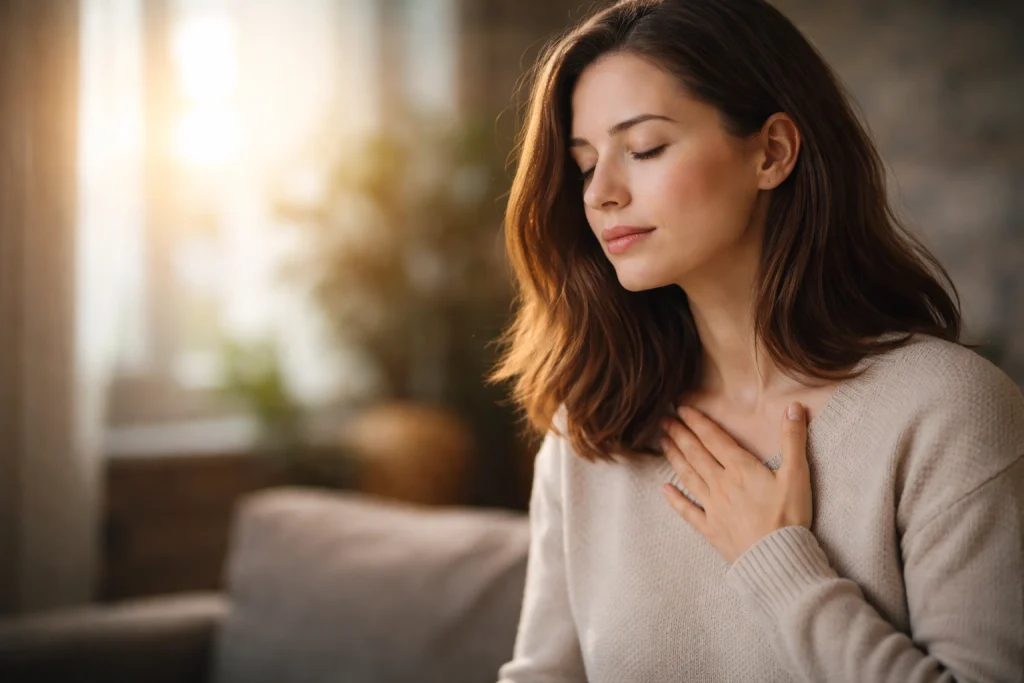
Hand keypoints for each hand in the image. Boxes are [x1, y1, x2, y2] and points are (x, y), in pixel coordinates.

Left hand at [659, 402, 811, 563]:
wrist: (778, 559)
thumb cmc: (789, 517)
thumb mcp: (797, 475)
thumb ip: (793, 440)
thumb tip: (794, 407)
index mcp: (740, 469)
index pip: (714, 439)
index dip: (697, 422)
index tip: (682, 408)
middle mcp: (721, 485)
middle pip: (696, 454)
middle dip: (679, 434)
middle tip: (664, 420)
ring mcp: (713, 507)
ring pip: (688, 477)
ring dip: (674, 458)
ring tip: (663, 442)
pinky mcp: (711, 529)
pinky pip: (688, 511)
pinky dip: (675, 500)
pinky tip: (664, 490)